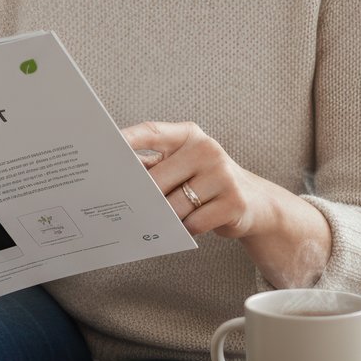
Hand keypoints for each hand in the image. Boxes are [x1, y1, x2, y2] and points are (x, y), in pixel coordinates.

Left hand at [123, 121, 275, 238]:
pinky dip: (187, 228)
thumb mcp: (182, 165)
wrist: (254, 201)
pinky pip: (194, 223)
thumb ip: (154, 165)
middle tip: (135, 208)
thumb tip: (116, 175)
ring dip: (169, 217)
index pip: (152, 132)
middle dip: (147, 198)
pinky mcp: (233, 202)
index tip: (106, 146)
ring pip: (174, 206)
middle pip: (158, 180)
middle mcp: (207, 149)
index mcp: (189, 135)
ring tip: (174, 215)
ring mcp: (222, 175)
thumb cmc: (205, 181)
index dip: (128, 139)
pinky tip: (191, 224)